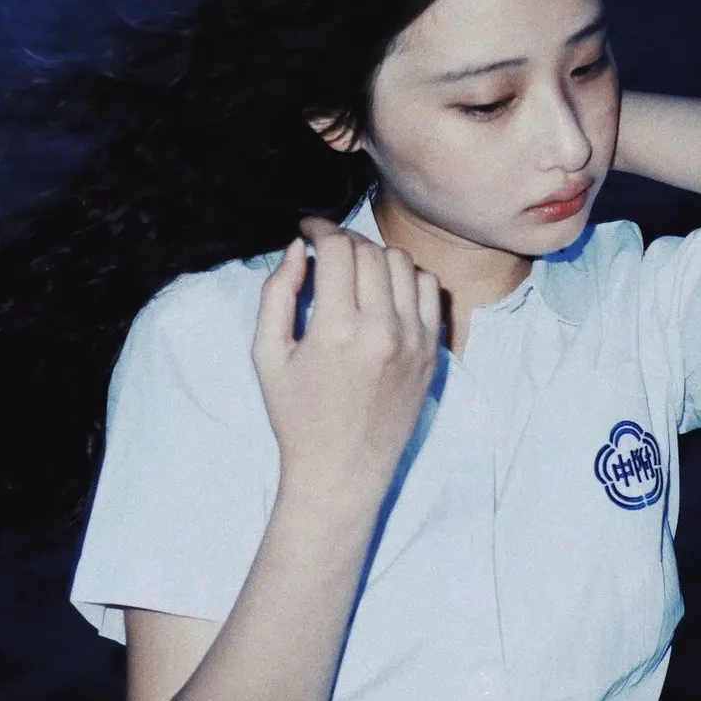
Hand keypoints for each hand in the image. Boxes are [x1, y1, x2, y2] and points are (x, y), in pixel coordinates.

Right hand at [252, 216, 442, 495]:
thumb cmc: (296, 416)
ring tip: (354, 272)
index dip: (320, 230)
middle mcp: (382, 331)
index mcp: (337, 330)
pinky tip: (384, 291)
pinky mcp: (431, 352)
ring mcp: (414, 341)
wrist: (341, 471)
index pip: (338, 249)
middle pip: (370, 251)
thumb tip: (299, 248)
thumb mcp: (268, 355)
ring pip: (402, 263)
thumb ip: (278, 293)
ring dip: (375, 256)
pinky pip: (429, 289)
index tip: (308, 231)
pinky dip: (407, 278)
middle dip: (344, 241)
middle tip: (326, 253)